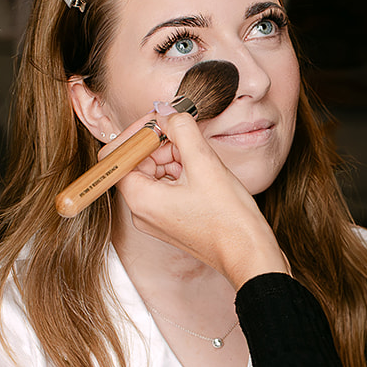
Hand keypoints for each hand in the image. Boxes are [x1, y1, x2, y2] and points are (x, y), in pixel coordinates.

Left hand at [111, 105, 290, 287]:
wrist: (249, 254)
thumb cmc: (228, 218)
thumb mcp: (204, 162)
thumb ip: (181, 129)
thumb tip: (167, 112)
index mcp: (139, 199)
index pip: (117, 155)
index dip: (137, 133)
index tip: (161, 123)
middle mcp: (140, 212)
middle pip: (137, 163)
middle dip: (161, 145)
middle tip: (189, 140)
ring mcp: (155, 219)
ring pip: (155, 174)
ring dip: (175, 158)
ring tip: (203, 163)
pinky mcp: (171, 221)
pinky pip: (167, 188)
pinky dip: (182, 174)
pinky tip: (205, 176)